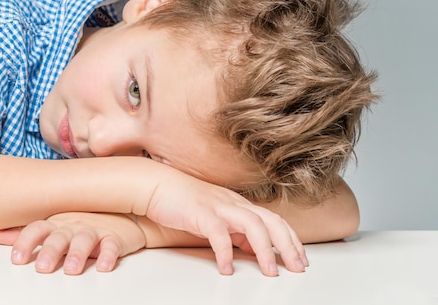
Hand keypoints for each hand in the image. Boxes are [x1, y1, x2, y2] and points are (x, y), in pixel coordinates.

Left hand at [0, 212, 145, 274]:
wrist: (120, 215)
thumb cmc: (82, 221)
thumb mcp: (54, 225)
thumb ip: (27, 233)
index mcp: (56, 223)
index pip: (37, 228)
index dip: (25, 241)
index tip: (17, 258)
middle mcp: (73, 225)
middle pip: (59, 237)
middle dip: (50, 251)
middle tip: (42, 267)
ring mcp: (94, 230)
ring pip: (85, 240)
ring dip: (77, 254)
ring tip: (71, 269)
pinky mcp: (115, 238)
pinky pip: (112, 246)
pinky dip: (109, 255)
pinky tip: (104, 265)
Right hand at [143, 170, 307, 275]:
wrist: (158, 185)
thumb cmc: (185, 202)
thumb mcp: (217, 218)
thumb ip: (236, 231)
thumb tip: (253, 249)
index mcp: (239, 205)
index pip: (275, 220)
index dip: (291, 240)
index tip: (301, 260)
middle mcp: (234, 203)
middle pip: (271, 221)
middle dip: (287, 245)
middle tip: (297, 268)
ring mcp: (218, 206)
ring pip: (252, 224)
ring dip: (264, 249)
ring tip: (270, 271)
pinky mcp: (200, 213)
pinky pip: (218, 233)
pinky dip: (225, 252)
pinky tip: (226, 269)